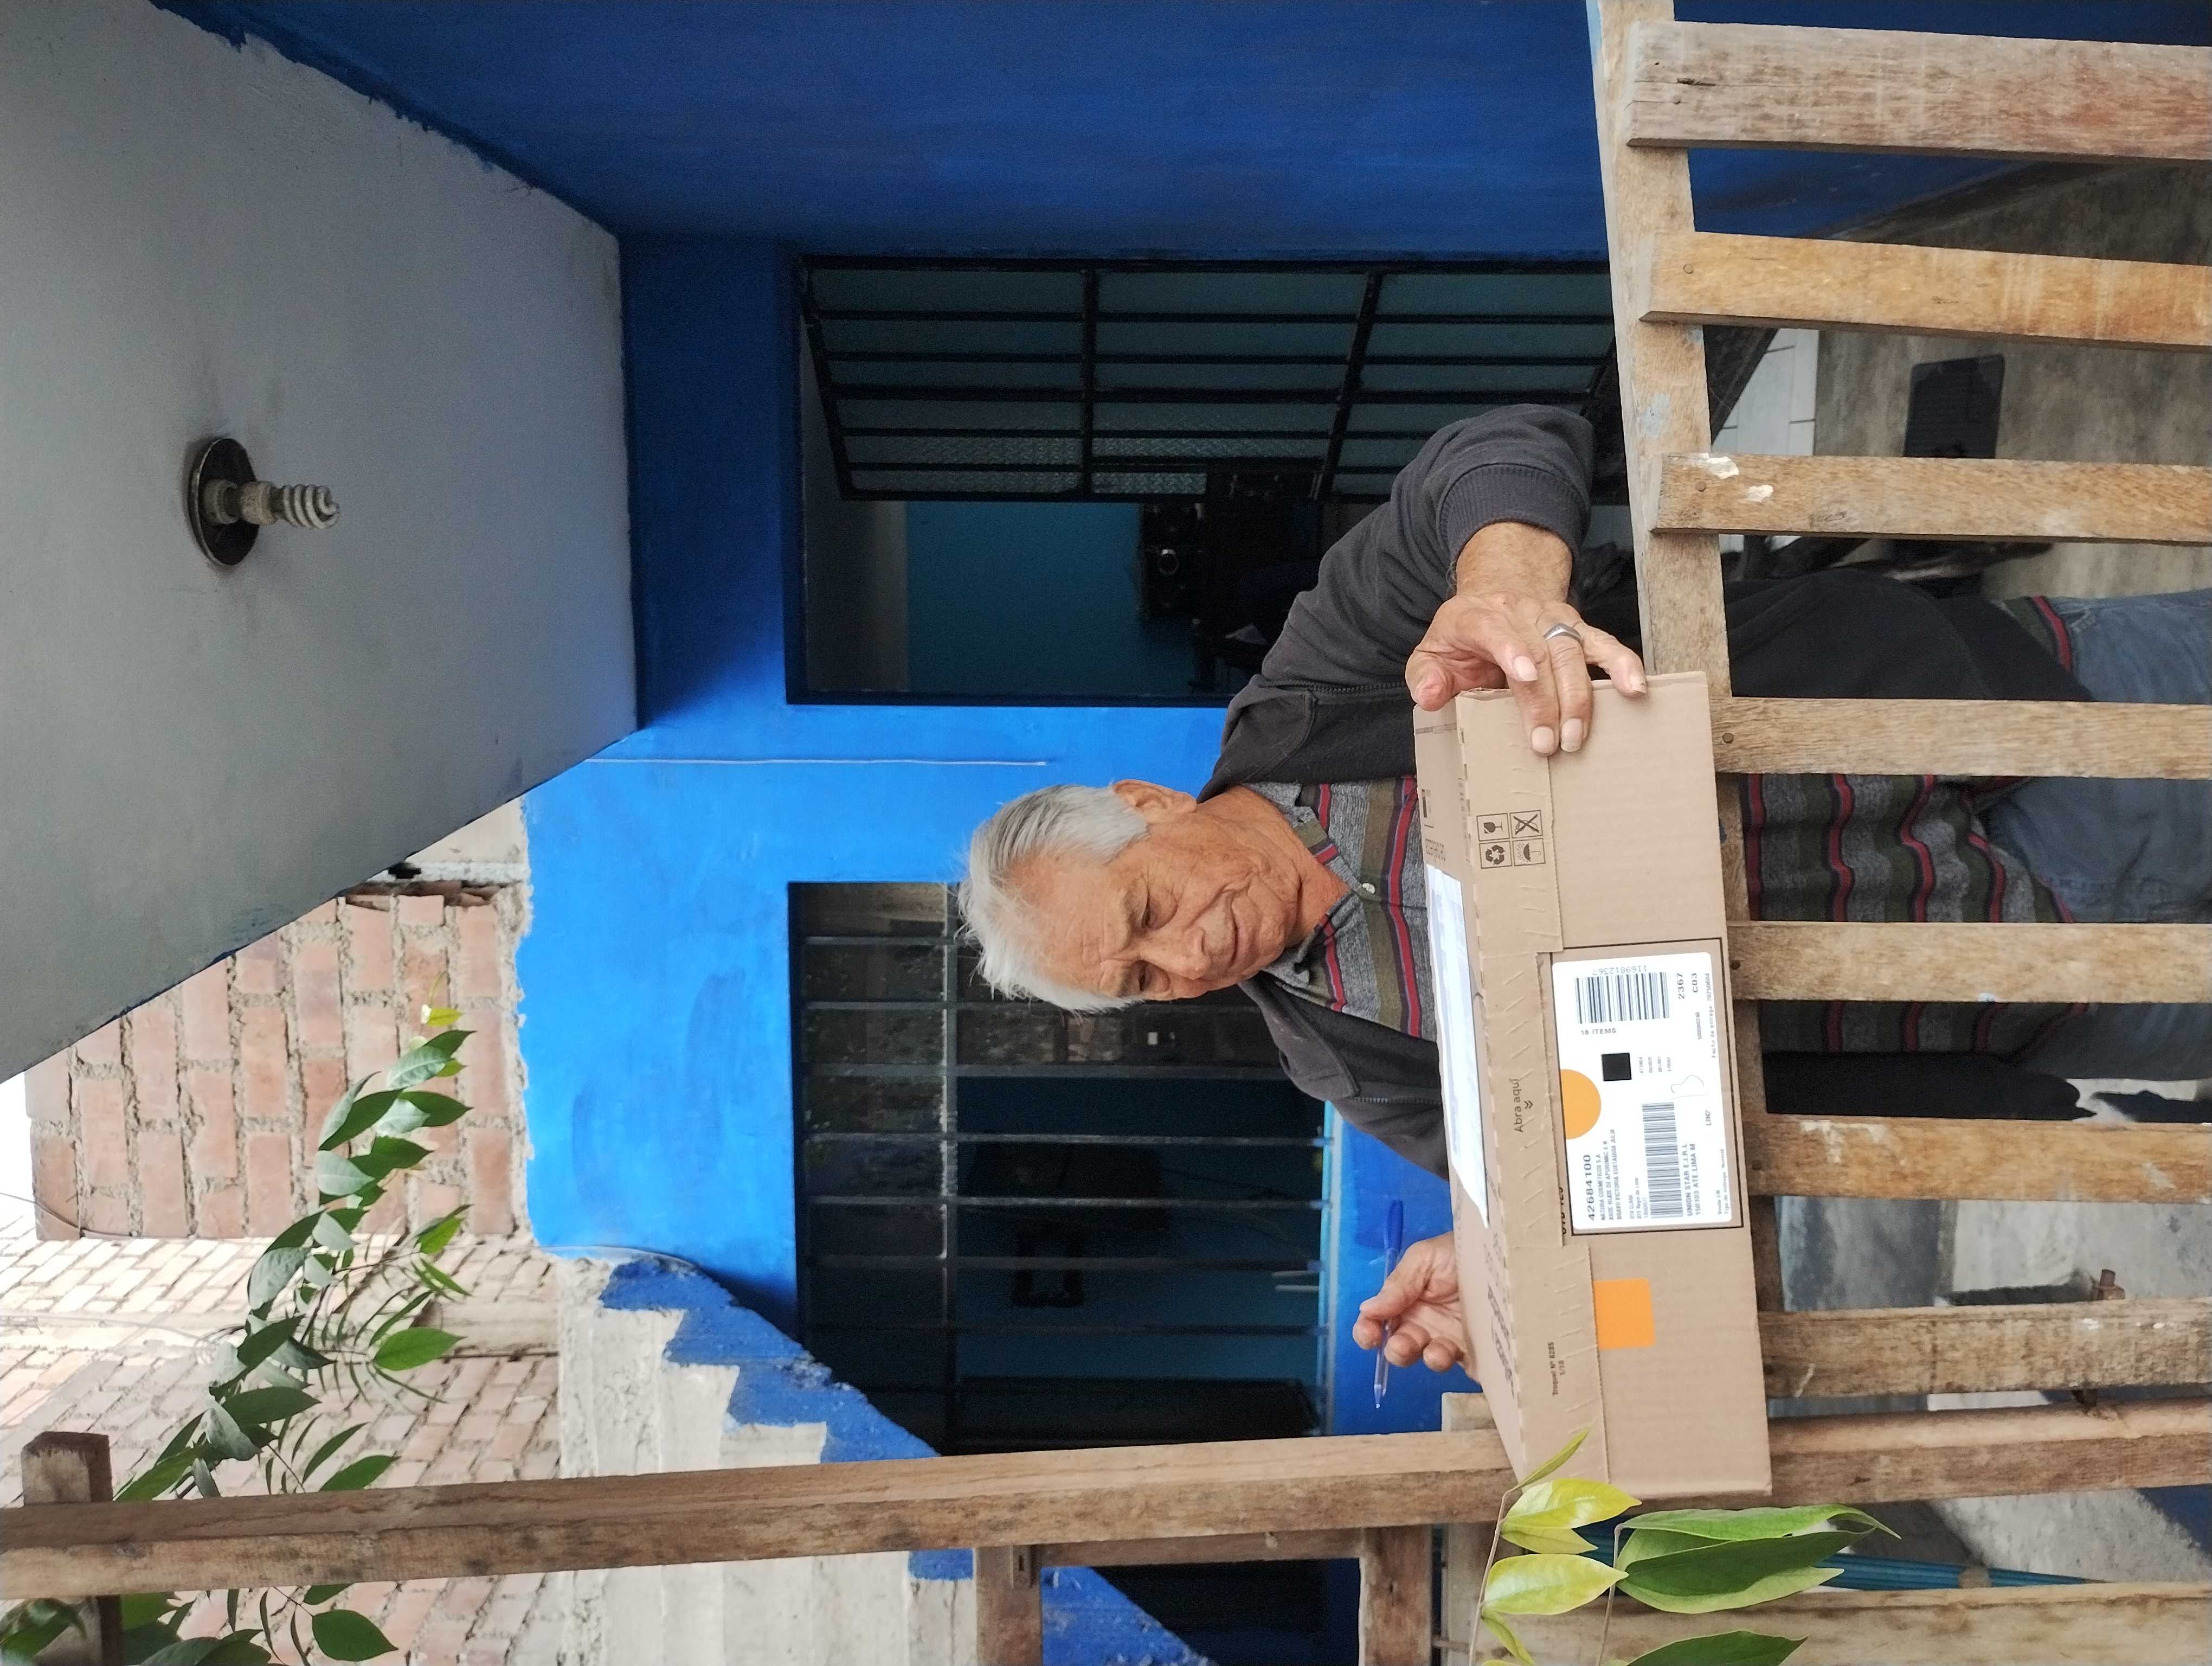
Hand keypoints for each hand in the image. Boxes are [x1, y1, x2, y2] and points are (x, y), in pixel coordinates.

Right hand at [1352, 1231, 1469, 1372]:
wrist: (1503, 1253)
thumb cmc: (1459, 1251)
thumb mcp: (1425, 1257)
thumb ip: (1398, 1284)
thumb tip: (1367, 1310)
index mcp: (1406, 1301)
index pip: (1378, 1322)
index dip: (1367, 1331)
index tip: (1369, 1334)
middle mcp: (1424, 1324)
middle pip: (1400, 1347)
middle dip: (1396, 1350)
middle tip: (1402, 1344)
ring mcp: (1450, 1339)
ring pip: (1430, 1359)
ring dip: (1428, 1358)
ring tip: (1436, 1351)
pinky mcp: (1476, 1351)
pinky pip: (1464, 1366)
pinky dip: (1463, 1365)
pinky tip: (1461, 1353)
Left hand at [1406, 590, 1646, 755]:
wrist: (1495, 599)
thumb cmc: (1462, 639)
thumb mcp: (1431, 653)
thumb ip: (1425, 676)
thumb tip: (1430, 696)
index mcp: (1478, 617)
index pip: (1495, 630)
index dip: (1512, 651)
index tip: (1524, 678)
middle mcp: (1520, 613)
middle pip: (1540, 651)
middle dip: (1546, 700)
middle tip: (1547, 743)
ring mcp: (1553, 620)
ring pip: (1573, 651)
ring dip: (1579, 696)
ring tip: (1577, 735)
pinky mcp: (1578, 631)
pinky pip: (1606, 645)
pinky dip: (1623, 665)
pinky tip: (1635, 689)